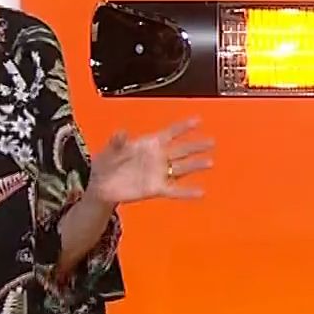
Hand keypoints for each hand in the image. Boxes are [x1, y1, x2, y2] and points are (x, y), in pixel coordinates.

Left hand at [84, 118, 214, 204]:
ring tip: (209, 162)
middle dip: (196, 146)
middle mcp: (158, 157)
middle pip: (181, 150)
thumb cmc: (106, 165)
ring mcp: (159, 173)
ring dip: (195, 165)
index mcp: (149, 144)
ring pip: (181, 168)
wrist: (102, 187)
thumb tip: (121, 132)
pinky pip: (175, 190)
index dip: (183, 127)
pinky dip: (187, 192)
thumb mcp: (109, 151)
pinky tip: (200, 192)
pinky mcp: (157, 189)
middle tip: (211, 141)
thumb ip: (117, 142)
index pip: (170, 133)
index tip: (197, 121)